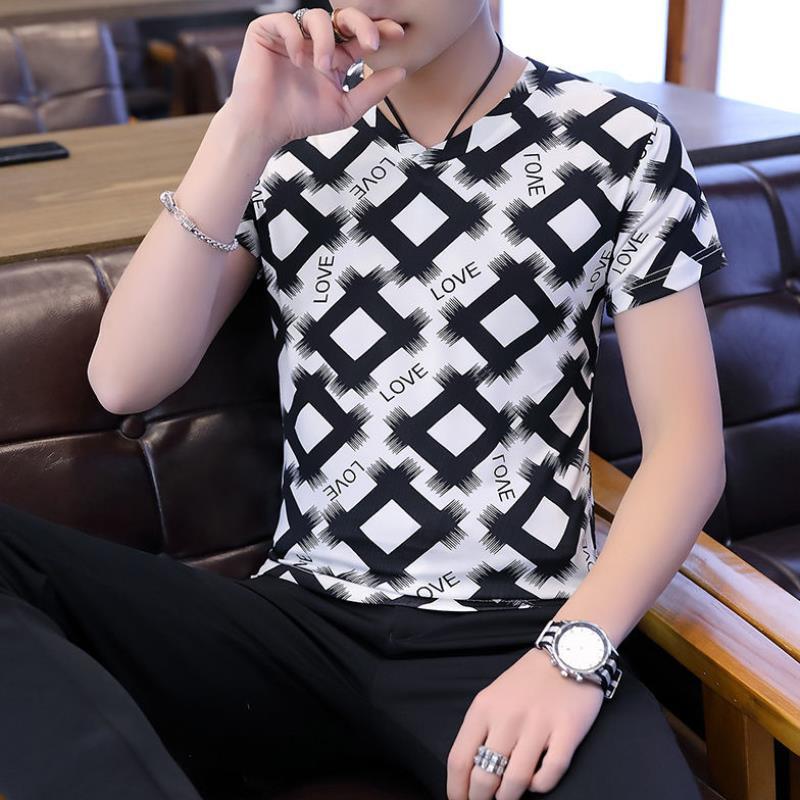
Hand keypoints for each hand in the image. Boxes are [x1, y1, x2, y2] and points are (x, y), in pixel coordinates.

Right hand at [226, 7, 406, 144]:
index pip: (359, 36)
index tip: (398, 35)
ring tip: (323, 66)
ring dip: (326, 40)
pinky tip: (296, 60)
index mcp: (334, 57)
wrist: (264, 127)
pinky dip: (295, 38)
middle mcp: (315, 42)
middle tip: (371, 42)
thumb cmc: (300, 120)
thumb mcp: (345, 109)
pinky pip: (287, 21)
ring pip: (318, 17)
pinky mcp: (267, 32)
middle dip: (362, 23)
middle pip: (343, 16)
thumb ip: (372, 91)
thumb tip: (402, 71)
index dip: (379, 30)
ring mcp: (293, 35)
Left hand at [446, 647, 604, 798]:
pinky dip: (540, 786)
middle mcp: (507, 718)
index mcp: (483, 709)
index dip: (456, 790)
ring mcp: (538, 725)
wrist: (567, 652)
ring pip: (516, 781)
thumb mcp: (493, 698)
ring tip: (507, 799)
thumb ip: (481, 730)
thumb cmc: (527, 681)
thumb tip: (470, 773)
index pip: (459, 759)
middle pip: (485, 776)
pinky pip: (550, 773)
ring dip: (509, 798)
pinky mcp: (567, 731)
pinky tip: (536, 783)